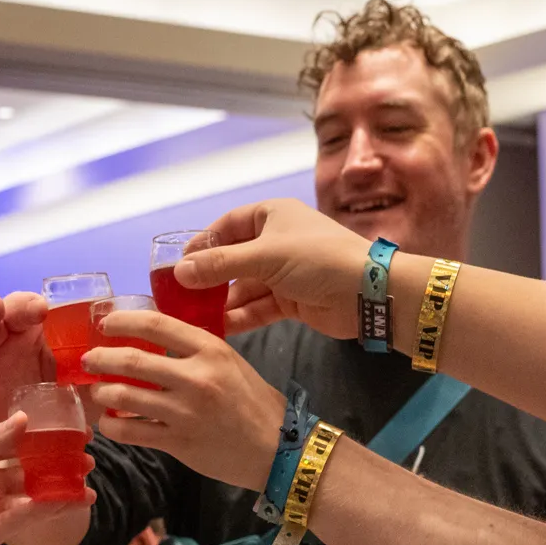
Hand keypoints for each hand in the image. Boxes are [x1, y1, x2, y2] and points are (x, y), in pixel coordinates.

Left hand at [0, 418, 81, 544]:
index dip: (39, 437)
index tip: (67, 428)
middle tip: (87, 457)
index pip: (11, 443)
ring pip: (29, 495)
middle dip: (56, 464)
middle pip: (26, 470)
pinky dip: (46, 509)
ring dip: (58, 488)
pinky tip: (69, 499)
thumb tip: (25, 421)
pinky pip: (23, 519)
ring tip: (88, 480)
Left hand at [82, 309, 286, 492]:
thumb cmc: (254, 403)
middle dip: (100, 358)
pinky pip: (131, 431)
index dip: (123, 321)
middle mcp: (196, 378)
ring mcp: (185, 412)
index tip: (105, 324)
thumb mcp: (230, 362)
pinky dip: (112, 426)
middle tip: (89, 360)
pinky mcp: (178, 442)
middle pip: (131, 360)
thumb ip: (195, 350)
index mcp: (210, 350)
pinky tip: (110, 422)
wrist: (278, 449)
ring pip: (124, 396)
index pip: (156, 325)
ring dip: (102, 392)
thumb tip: (153, 341)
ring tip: (97, 391)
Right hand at [178, 198, 380, 339]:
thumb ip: (221, 265)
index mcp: (272, 215)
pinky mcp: (291, 300)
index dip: (203, 243)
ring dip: (222, 302)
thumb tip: (179, 273)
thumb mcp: (265, 257)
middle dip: (209, 279)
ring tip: (194, 318)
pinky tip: (219, 329)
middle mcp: (276, 241)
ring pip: (244, 287)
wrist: (367, 292)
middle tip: (181, 297)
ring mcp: (284, 272)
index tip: (178, 264)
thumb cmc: (317, 259)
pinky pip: (258, 307)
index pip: (227, 225)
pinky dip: (240, 316)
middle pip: (233, 259)